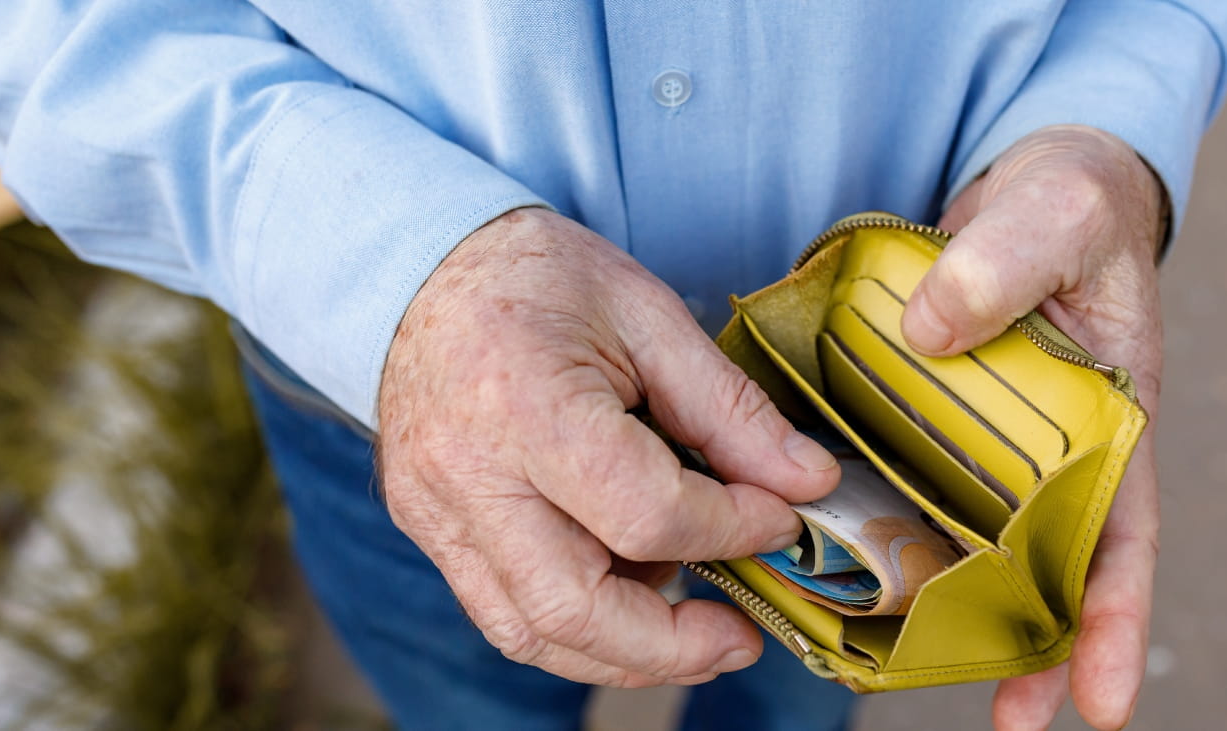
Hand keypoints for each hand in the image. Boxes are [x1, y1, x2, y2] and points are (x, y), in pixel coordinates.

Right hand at [377, 207, 840, 685]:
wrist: (420, 271)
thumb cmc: (534, 277)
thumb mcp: (647, 315)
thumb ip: (729, 409)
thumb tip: (806, 481)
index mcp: (525, 405)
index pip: (647, 514)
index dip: (732, 528)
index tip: (778, 516)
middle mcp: (468, 475)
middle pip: (575, 611)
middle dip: (675, 646)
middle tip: (740, 635)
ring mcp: (436, 513)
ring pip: (533, 633)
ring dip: (626, 653)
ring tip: (692, 627)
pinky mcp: (431, 531)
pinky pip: (505, 611)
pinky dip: (578, 626)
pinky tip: (628, 592)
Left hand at [901, 125, 1164, 729]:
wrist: (1023, 186)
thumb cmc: (1065, 203)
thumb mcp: (1053, 212)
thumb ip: (1003, 263)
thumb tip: (930, 333)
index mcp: (1110, 416)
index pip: (1122, 530)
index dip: (1115, 616)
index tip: (1103, 699)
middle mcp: (1050, 445)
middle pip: (1047, 560)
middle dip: (1034, 642)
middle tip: (1011, 719)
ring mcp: (984, 439)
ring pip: (972, 535)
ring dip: (952, 603)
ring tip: (912, 667)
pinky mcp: (926, 418)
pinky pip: (908, 480)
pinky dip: (887, 523)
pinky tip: (849, 560)